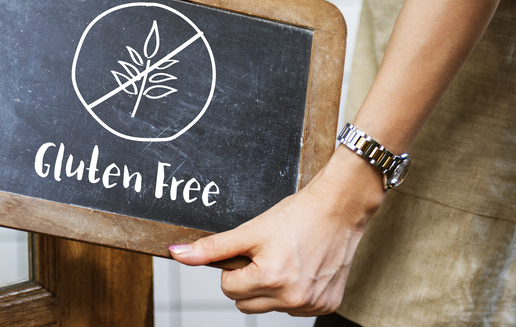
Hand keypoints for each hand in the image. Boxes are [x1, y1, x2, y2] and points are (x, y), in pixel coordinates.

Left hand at [169, 147, 384, 315]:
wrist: (338, 209)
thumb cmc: (296, 215)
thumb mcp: (249, 230)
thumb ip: (212, 247)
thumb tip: (177, 254)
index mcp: (270, 279)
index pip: (228, 288)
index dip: (235, 267)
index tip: (251, 251)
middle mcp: (292, 298)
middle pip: (245, 304)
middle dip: (249, 281)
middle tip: (267, 255)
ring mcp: (311, 304)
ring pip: (269, 307)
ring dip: (271, 288)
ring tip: (287, 259)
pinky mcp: (327, 305)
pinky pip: (294, 307)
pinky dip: (293, 291)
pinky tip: (303, 268)